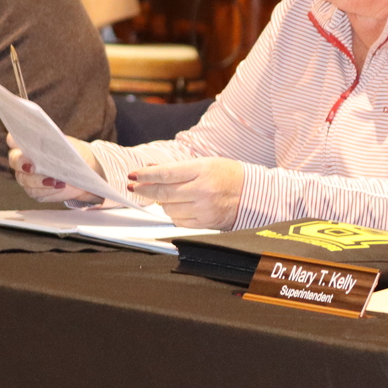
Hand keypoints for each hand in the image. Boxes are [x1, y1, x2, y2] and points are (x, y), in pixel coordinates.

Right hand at [8, 132, 103, 205]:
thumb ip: (55, 145)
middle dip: (22, 164)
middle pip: (15, 161)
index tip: (23, 144)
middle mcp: (23, 160)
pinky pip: (36, 192)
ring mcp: (27, 177)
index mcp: (28, 144)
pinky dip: (47, 190)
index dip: (14, 140)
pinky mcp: (35, 191)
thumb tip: (48, 149)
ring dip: (38, 180)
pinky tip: (60, 186)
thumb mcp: (69, 146)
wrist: (86, 171)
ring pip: (24, 179)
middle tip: (33, 167)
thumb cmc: (74, 153)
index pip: (13, 139)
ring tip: (54, 180)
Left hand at [127, 158, 244, 229]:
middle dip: (144, 190)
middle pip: (163, 192)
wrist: (254, 195)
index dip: (146, 175)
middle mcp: (202, 190)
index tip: (133, 175)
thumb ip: (178, 168)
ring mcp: (204, 209)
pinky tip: (179, 207)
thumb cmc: (229, 176)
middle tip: (134, 188)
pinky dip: (174, 214)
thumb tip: (151, 170)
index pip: (166, 173)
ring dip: (162, 203)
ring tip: (167, 197)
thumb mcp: (206, 164)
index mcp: (203, 170)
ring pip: (168, 209)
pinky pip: (179, 221)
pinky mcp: (205, 223)